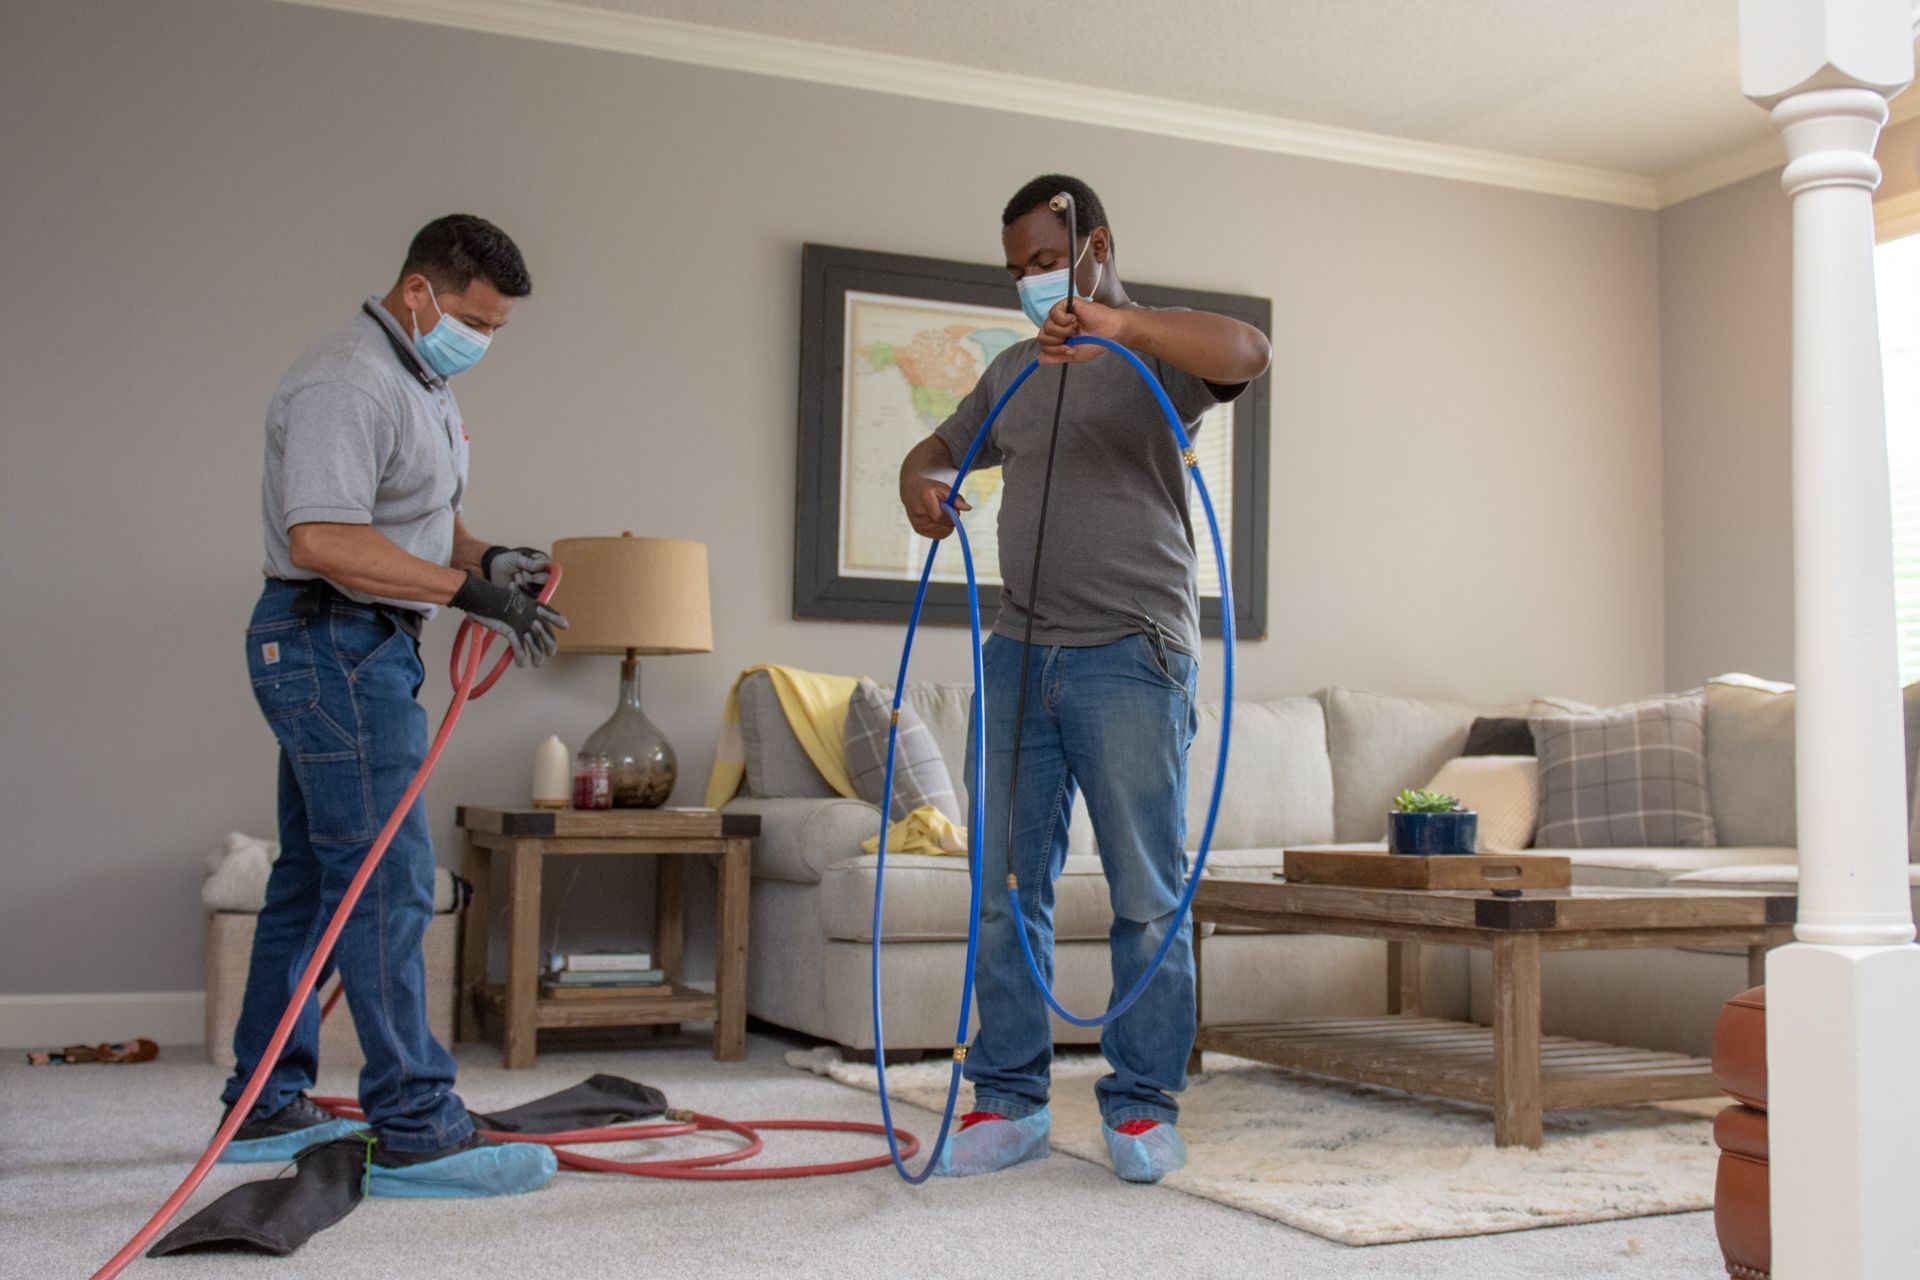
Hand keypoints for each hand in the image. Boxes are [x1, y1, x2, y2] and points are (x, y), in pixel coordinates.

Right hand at [449, 573, 568, 667]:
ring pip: (535, 643)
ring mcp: (522, 623)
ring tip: (536, 664)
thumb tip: (519, 616)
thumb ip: (517, 608)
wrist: (481, 596)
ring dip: (537, 656)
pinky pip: (519, 648)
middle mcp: (530, 614)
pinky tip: (520, 663)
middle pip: (545, 632)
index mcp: (531, 604)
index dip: (557, 619)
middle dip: (549, 645)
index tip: (566, 626)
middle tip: (550, 654)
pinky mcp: (511, 631)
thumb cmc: (492, 597)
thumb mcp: (510, 599)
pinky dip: (520, 657)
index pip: (548, 612)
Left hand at [481, 545, 552, 593]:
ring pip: (536, 591)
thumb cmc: (507, 560)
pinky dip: (518, 591)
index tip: (529, 569)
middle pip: (546, 582)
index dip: (542, 571)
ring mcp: (536, 588)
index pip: (553, 570)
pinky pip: (527, 598)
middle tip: (520, 572)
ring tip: (515, 576)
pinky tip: (512, 584)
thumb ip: (529, 561)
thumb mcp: (516, 557)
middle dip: (530, 577)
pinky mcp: (528, 597)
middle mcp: (543, 576)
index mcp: (544, 564)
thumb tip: (543, 564)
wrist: (494, 571)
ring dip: (523, 583)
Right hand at [901, 477, 969, 540]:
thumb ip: (956, 498)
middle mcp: (918, 514)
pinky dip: (943, 529)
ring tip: (941, 513)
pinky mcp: (918, 530)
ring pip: (943, 532)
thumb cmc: (931, 489)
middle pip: (943, 526)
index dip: (950, 515)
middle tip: (948, 509)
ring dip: (947, 524)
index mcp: (924, 500)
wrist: (911, 491)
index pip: (940, 517)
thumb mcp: (944, 488)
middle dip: (951, 519)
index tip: (953, 509)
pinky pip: (939, 535)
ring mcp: (917, 523)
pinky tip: (938, 520)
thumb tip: (968, 508)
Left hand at [1037, 297, 1126, 364]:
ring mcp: (1061, 314)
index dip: (1054, 350)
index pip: (1043, 344)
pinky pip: (1054, 313)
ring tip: (1076, 329)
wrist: (1109, 333)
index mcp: (1059, 336)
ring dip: (1062, 332)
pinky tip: (1075, 319)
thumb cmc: (1096, 343)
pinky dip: (1064, 320)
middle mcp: (1058, 325)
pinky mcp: (1066, 304)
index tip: (1070, 350)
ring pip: (1047, 326)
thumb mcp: (1074, 355)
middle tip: (1072, 340)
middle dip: (1057, 343)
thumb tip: (1039, 359)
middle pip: (1042, 336)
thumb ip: (1056, 357)